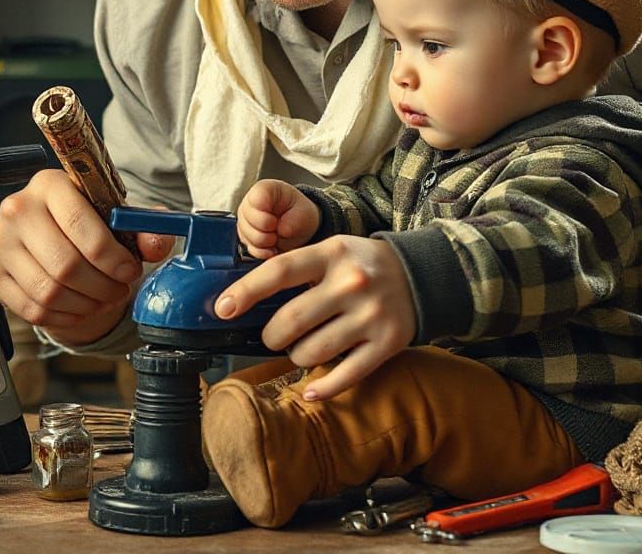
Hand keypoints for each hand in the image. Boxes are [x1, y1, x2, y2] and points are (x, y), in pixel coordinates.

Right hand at [0, 169, 174, 345]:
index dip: (111, 256)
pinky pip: (31, 309)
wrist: (52, 233)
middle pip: (64, 263)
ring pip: (49, 291)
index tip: (130, 271)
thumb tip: (158, 243)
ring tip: (103, 299)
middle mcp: (17, 208)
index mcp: (50, 184)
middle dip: (102, 286)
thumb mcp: (117, 216)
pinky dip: (64, 317)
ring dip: (86, 304)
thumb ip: (144, 226)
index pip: (78, 222)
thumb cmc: (87, 221)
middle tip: (119, 290)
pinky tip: (80, 308)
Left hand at [214, 235, 416, 399]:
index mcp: (331, 253)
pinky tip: (309, 390)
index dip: (246, 291)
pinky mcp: (387, 344)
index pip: (279, 271)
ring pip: (313, 352)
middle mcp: (351, 283)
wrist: (420, 275)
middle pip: (291, 320)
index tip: (222, 308)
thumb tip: (244, 297)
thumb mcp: (330, 251)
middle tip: (272, 337)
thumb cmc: (359, 264)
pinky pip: (345, 376)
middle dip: (271, 336)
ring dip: (296, 357)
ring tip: (300, 348)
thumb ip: (295, 269)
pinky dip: (321, 388)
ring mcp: (370, 315)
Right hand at [237, 179, 319, 258]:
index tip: (277, 219)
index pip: (256, 200)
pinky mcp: (244, 237)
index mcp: (264, 190)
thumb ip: (293, 219)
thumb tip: (282, 230)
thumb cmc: (299, 213)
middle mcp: (249, 204)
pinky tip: (272, 247)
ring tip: (276, 237)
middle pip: (248, 222)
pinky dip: (263, 252)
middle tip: (278, 229)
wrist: (299, 226)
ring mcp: (244, 221)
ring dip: (265, 242)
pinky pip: (249, 249)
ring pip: (247, 237)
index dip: (266, 215)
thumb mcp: (304, 211)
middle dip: (267, 231)